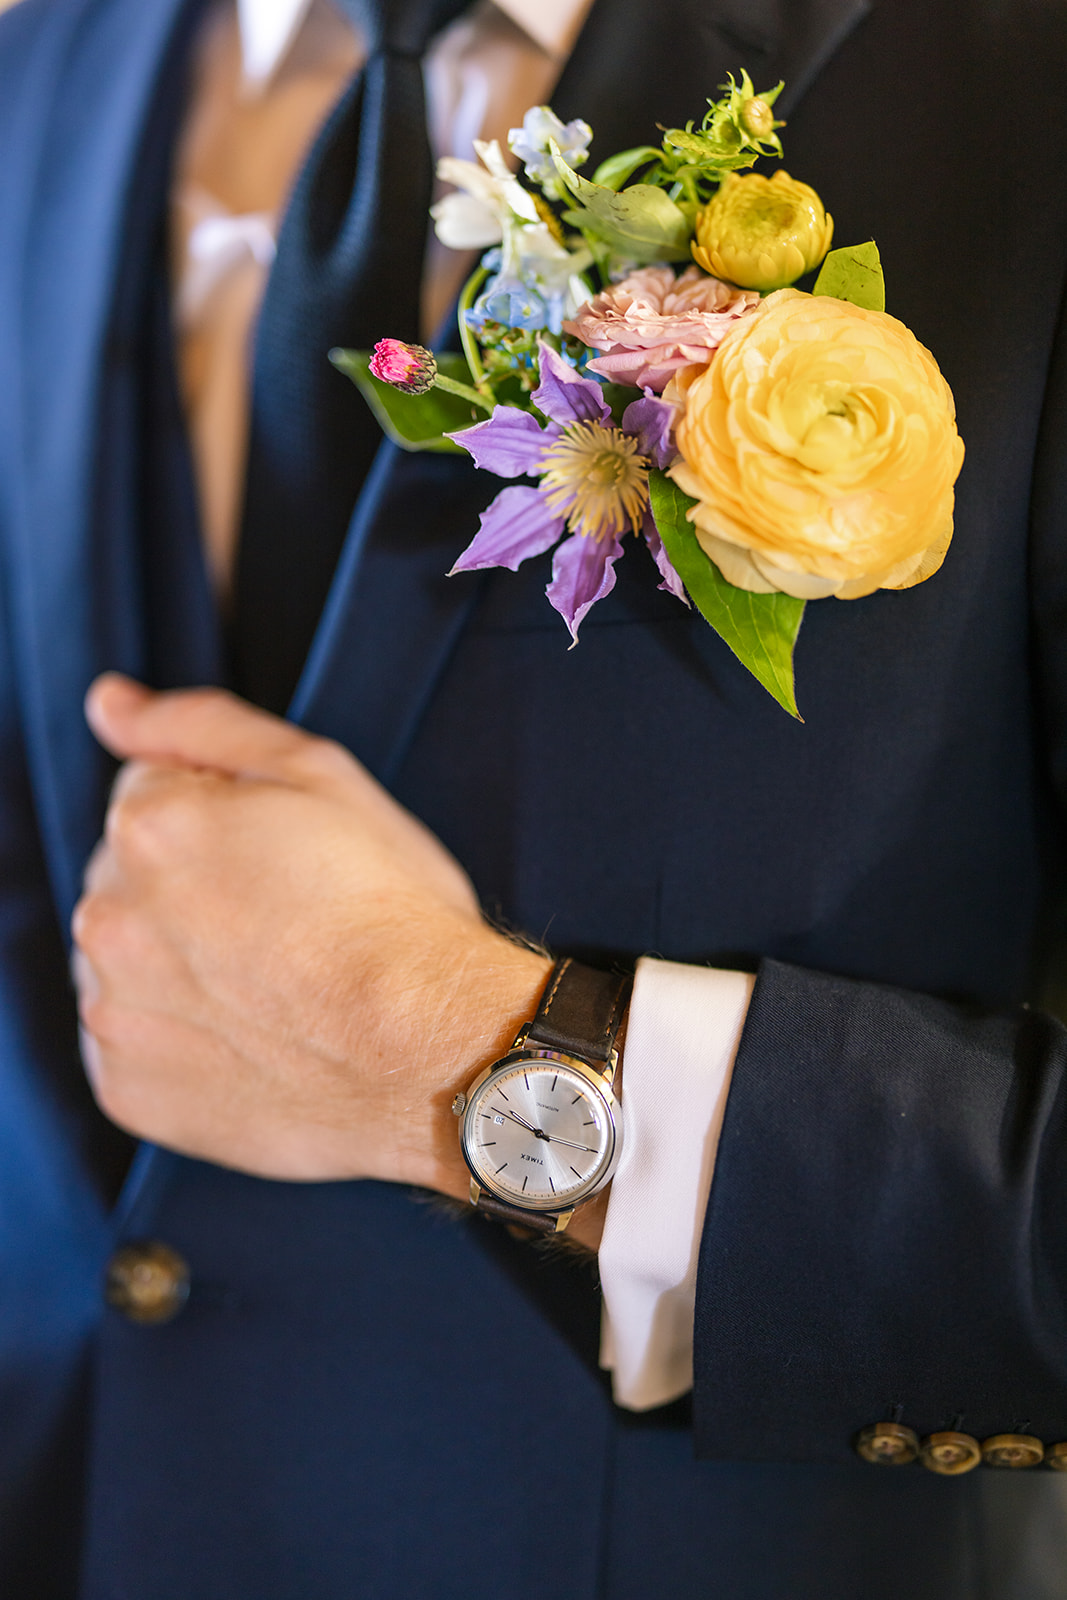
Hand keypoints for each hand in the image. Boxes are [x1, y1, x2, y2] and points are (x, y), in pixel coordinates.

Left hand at [71, 674, 552, 1203]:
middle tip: (289, 920)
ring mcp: (111, 1010)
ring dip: (178, 961)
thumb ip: (198, 725)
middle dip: (192, 885)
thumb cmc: (392, 913)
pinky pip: (133, 1041)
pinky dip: (178, 1037)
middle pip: (131, 875)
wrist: (429, 1053)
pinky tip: (251, 1035)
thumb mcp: (320, 775)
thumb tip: (107, 702)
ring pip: (129, 958)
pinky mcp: (124, 1088)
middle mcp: (108, 917)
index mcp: (149, 826)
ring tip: (274, 983)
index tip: (286, 857)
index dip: (227, 816)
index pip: (152, 791)